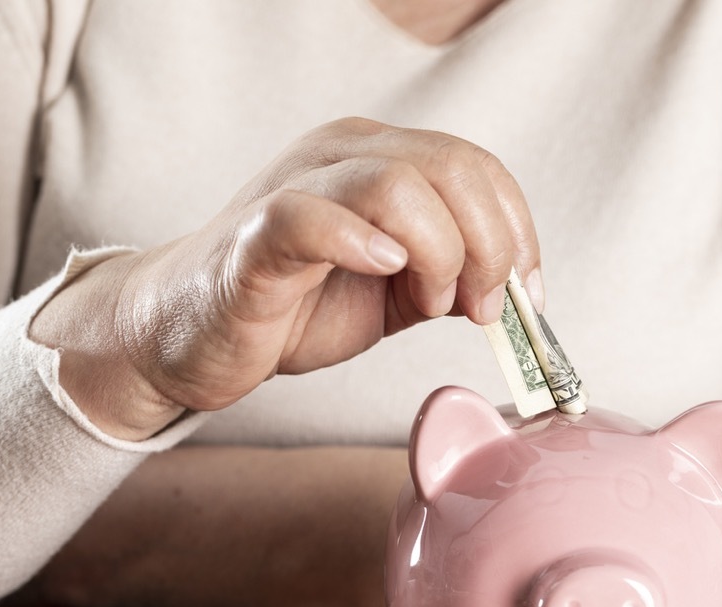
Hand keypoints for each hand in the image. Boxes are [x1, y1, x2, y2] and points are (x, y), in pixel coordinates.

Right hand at [30, 118, 540, 439]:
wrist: (196, 334)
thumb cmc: (295, 305)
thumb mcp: (398, 289)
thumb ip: (454, 277)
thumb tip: (518, 292)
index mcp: (382, 161)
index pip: (479, 168)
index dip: (519, 232)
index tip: (525, 295)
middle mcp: (342, 157)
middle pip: (453, 168)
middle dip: (490, 248)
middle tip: (478, 308)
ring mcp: (298, 188)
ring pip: (399, 185)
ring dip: (439, 254)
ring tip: (427, 302)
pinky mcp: (257, 236)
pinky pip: (310, 217)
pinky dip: (359, 242)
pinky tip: (383, 269)